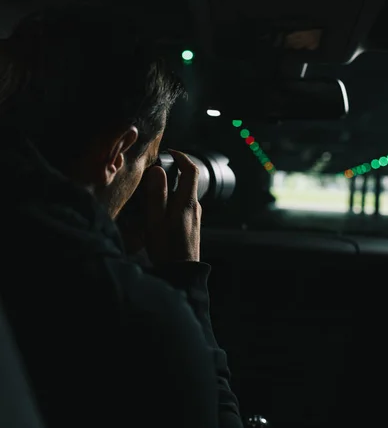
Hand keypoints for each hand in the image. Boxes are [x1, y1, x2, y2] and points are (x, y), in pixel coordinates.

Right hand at [143, 149, 201, 263]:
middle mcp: (195, 207)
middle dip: (173, 172)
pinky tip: (159, 212)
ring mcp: (195, 217)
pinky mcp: (192, 225)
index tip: (169, 152)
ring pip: (184, 194)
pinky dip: (172, 201)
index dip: (181, 157)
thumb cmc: (167, 249)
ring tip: (152, 194)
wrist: (181, 274)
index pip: (191, 170)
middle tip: (154, 173)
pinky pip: (183, 205)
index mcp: (187, 203)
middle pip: (188, 181)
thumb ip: (157, 195)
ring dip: (171, 188)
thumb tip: (157, 170)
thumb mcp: (156, 221)